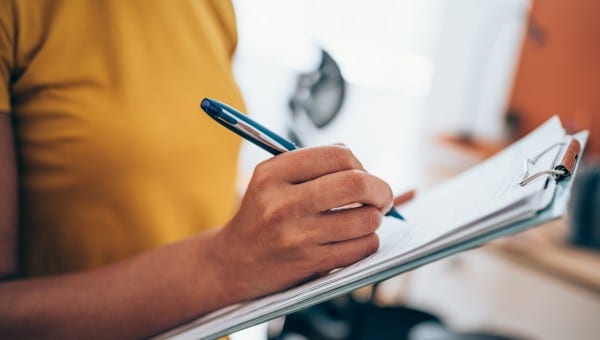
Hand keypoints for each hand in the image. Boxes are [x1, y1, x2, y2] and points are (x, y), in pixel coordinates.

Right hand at [207, 146, 393, 302]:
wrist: (233, 262)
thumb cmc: (261, 215)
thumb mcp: (271, 179)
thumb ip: (312, 164)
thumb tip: (363, 166)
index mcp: (273, 174)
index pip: (338, 155)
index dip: (360, 164)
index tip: (362, 174)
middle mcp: (283, 203)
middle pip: (357, 184)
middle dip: (380, 189)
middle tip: (382, 197)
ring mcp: (297, 236)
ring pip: (366, 219)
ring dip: (374, 219)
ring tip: (364, 220)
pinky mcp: (310, 264)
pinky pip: (362, 248)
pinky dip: (368, 242)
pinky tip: (355, 240)